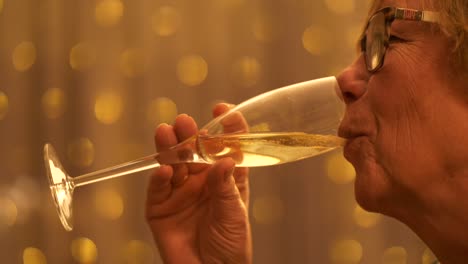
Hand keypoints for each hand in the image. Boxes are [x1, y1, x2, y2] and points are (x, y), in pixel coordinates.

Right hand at [146, 104, 251, 263]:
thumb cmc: (231, 245)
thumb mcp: (234, 214)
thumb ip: (226, 188)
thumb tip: (224, 160)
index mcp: (225, 178)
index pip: (226, 147)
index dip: (226, 128)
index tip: (223, 110)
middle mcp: (202, 181)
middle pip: (194, 151)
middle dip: (189, 135)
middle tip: (185, 121)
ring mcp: (179, 193)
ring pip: (172, 163)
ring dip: (169, 148)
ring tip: (166, 131)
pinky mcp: (160, 208)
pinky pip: (157, 190)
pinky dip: (158, 178)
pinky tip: (163, 169)